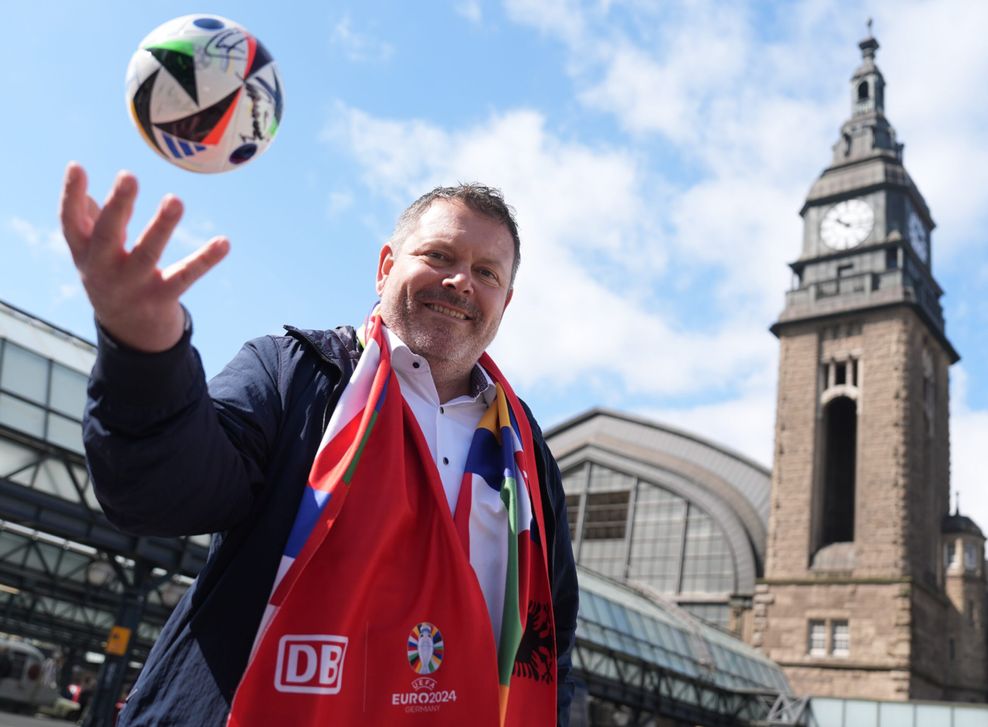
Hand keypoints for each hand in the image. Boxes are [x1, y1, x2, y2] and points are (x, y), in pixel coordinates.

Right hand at [59, 162, 229, 351]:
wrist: (128, 330)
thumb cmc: (110, 273)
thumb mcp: (93, 250)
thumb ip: (89, 218)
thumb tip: (81, 181)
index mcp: (84, 252)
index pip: (71, 221)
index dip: (71, 194)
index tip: (77, 166)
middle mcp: (103, 269)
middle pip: (108, 234)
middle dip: (118, 205)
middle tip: (128, 176)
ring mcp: (133, 285)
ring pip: (148, 253)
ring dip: (162, 226)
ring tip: (175, 199)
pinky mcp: (162, 297)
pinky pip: (186, 276)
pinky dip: (205, 259)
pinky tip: (224, 242)